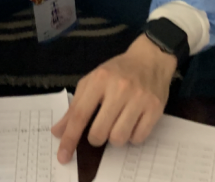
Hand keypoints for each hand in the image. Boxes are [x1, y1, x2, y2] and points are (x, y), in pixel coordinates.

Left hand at [52, 35, 176, 162]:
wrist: (150, 58)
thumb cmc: (117, 71)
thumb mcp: (92, 81)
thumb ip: (75, 106)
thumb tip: (58, 132)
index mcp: (100, 80)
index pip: (80, 115)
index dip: (70, 138)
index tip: (63, 157)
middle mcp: (120, 88)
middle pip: (99, 132)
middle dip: (95, 138)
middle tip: (99, 130)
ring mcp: (139, 99)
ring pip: (119, 138)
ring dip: (114, 138)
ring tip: (117, 124)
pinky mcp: (155, 108)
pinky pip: (138, 138)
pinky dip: (132, 137)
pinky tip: (132, 124)